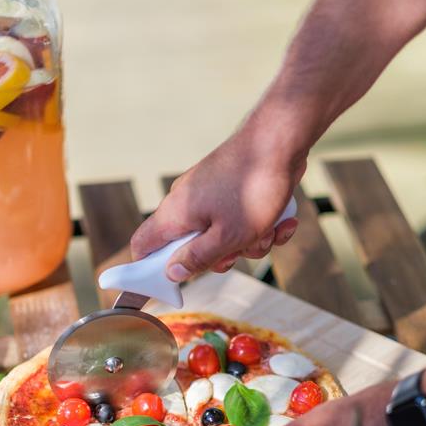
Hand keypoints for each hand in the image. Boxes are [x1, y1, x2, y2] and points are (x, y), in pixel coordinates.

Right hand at [130, 114, 305, 279]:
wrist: (280, 139)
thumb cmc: (253, 187)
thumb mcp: (228, 237)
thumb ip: (197, 258)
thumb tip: (171, 274)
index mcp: (175, 214)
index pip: (143, 246)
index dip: (150, 270)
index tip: (173, 285)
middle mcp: (186, 203)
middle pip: (191, 247)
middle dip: (222, 256)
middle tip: (241, 250)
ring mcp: (208, 195)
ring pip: (222, 236)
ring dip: (250, 242)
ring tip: (270, 229)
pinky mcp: (230, 189)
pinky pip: (240, 220)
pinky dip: (262, 225)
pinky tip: (282, 220)